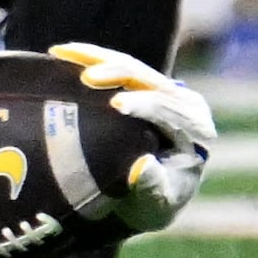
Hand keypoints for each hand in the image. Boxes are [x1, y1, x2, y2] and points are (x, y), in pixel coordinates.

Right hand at [50, 41, 216, 230]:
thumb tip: (144, 166)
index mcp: (197, 131)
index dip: (145, 106)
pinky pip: (117, 65)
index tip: (116, 105)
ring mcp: (166, 90)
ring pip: (131, 66)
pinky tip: (60, 53)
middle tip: (86, 78)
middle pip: (150, 80)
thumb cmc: (152, 204)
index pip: (170, 111)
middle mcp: (186, 105)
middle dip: (117, 74)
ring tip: (60, 53)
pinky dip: (89, 57)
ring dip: (95, 58)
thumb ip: (152, 188)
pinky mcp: (143, 84)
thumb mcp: (155, 205)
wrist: (148, 196)